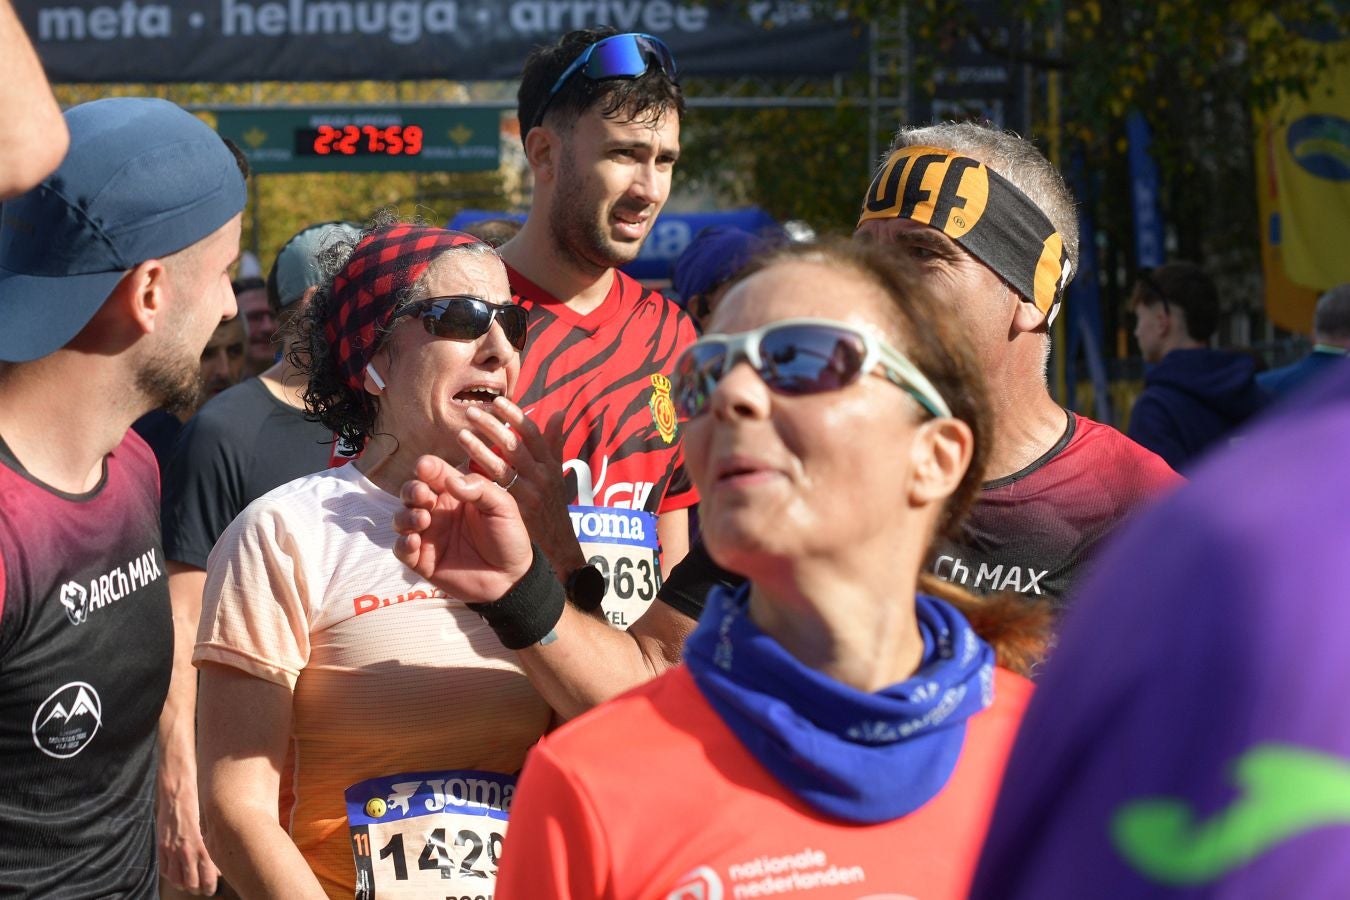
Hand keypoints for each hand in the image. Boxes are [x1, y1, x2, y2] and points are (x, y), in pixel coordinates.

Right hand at [157, 774, 219, 895]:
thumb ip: (211, 849)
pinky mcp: (161, 847)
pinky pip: (164, 870)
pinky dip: (170, 875)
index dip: (209, 888)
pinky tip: (176, 872)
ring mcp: (172, 851)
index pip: (207, 877)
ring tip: (188, 883)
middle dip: (196, 889)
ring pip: (176, 880)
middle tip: (200, 888)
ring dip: (182, 884)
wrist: (177, 796)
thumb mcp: (209, 829)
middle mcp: (187, 851)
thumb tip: (217, 868)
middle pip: (190, 883)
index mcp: (202, 846)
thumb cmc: (197, 809)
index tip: (210, 890)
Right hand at [393, 454, 533, 601]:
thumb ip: (481, 489)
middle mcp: (438, 511)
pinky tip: (414, 541)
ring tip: (423, 520)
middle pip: (411, 492)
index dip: (426, 467)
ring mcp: (429, 535)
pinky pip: (401, 549)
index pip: (433, 472)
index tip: (424, 468)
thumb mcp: (503, 507)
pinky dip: (402, 543)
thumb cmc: (508, 538)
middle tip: (422, 496)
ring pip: (401, 518)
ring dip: (405, 516)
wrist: (510, 579)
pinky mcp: (422, 560)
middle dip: (411, 490)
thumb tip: (452, 481)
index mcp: (456, 493)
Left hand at [459, 398, 586, 575]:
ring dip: (480, 449)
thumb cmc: (551, 507)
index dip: (515, 416)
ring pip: (502, 466)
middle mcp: (541, 477)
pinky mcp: (515, 511)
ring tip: (460, 435)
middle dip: (492, 426)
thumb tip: (559, 412)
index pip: (533, 434)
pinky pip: (493, 490)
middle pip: (515, 445)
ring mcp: (529, 494)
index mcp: (550, 464)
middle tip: (471, 412)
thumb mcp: (557, 474)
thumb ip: (555, 443)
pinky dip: (478, 476)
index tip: (498, 401)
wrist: (556, 546)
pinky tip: (460, 469)